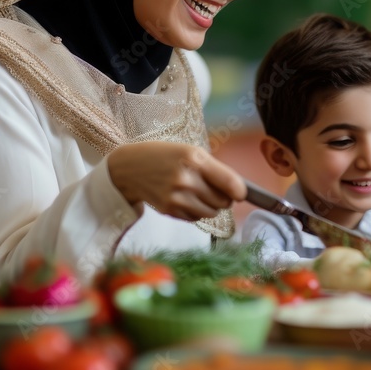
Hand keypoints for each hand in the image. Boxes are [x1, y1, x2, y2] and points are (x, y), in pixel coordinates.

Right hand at [107, 142, 246, 220]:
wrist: (129, 168)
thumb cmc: (164, 157)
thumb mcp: (189, 151)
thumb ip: (213, 168)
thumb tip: (238, 190)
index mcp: (194, 158)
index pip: (229, 181)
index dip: (240, 191)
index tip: (241, 193)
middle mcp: (186, 179)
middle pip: (223, 201)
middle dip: (224, 197)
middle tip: (214, 189)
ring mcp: (177, 197)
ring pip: (211, 212)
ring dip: (211, 206)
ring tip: (199, 193)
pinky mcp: (170, 211)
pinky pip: (196, 218)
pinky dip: (196, 211)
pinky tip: (185, 199)